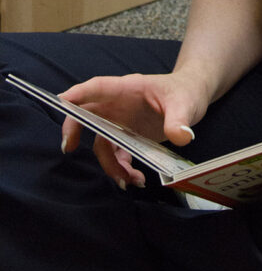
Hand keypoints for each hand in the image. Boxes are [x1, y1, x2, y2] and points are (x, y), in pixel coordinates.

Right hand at [59, 71, 207, 186]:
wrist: (193, 96)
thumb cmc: (186, 91)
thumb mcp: (186, 103)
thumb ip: (180, 119)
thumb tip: (181, 136)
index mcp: (128, 89)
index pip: (97, 88)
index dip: (77, 95)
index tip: (60, 102)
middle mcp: (119, 105)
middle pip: (87, 115)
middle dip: (75, 130)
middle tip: (68, 148)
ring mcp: (122, 121)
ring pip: (102, 143)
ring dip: (109, 165)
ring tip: (129, 182)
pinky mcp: (128, 136)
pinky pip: (116, 154)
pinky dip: (121, 169)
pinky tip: (137, 179)